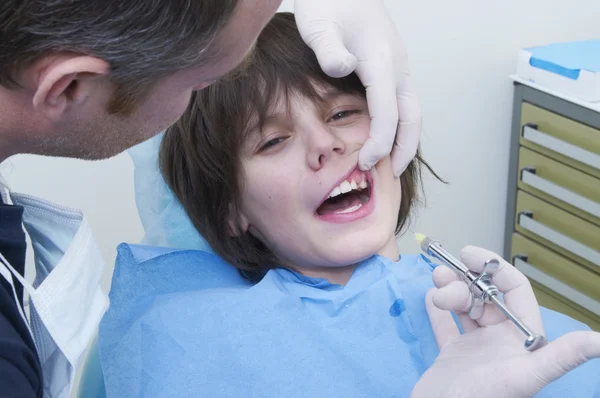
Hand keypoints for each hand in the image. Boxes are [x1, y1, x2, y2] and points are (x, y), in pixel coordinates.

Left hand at [294, 0, 420, 175]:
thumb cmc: (327, 0)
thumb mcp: (318, 22)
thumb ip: (328, 47)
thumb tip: (344, 68)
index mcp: (380, 59)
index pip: (388, 113)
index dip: (380, 142)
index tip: (367, 164)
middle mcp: (396, 64)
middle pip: (412, 115)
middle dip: (404, 148)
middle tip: (389, 175)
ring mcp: (396, 63)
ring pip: (411, 108)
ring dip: (405, 137)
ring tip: (390, 162)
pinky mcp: (390, 63)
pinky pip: (402, 99)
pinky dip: (399, 123)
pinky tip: (383, 134)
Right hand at [412, 246, 599, 397]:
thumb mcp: (523, 377)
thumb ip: (561, 357)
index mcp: (522, 343)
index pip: (514, 292)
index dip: (494, 269)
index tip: (469, 254)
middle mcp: (501, 342)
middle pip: (485, 296)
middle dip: (464, 280)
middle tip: (442, 276)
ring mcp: (476, 347)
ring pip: (466, 306)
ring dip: (449, 289)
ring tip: (434, 284)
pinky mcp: (452, 355)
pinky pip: (445, 324)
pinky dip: (436, 309)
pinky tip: (429, 296)